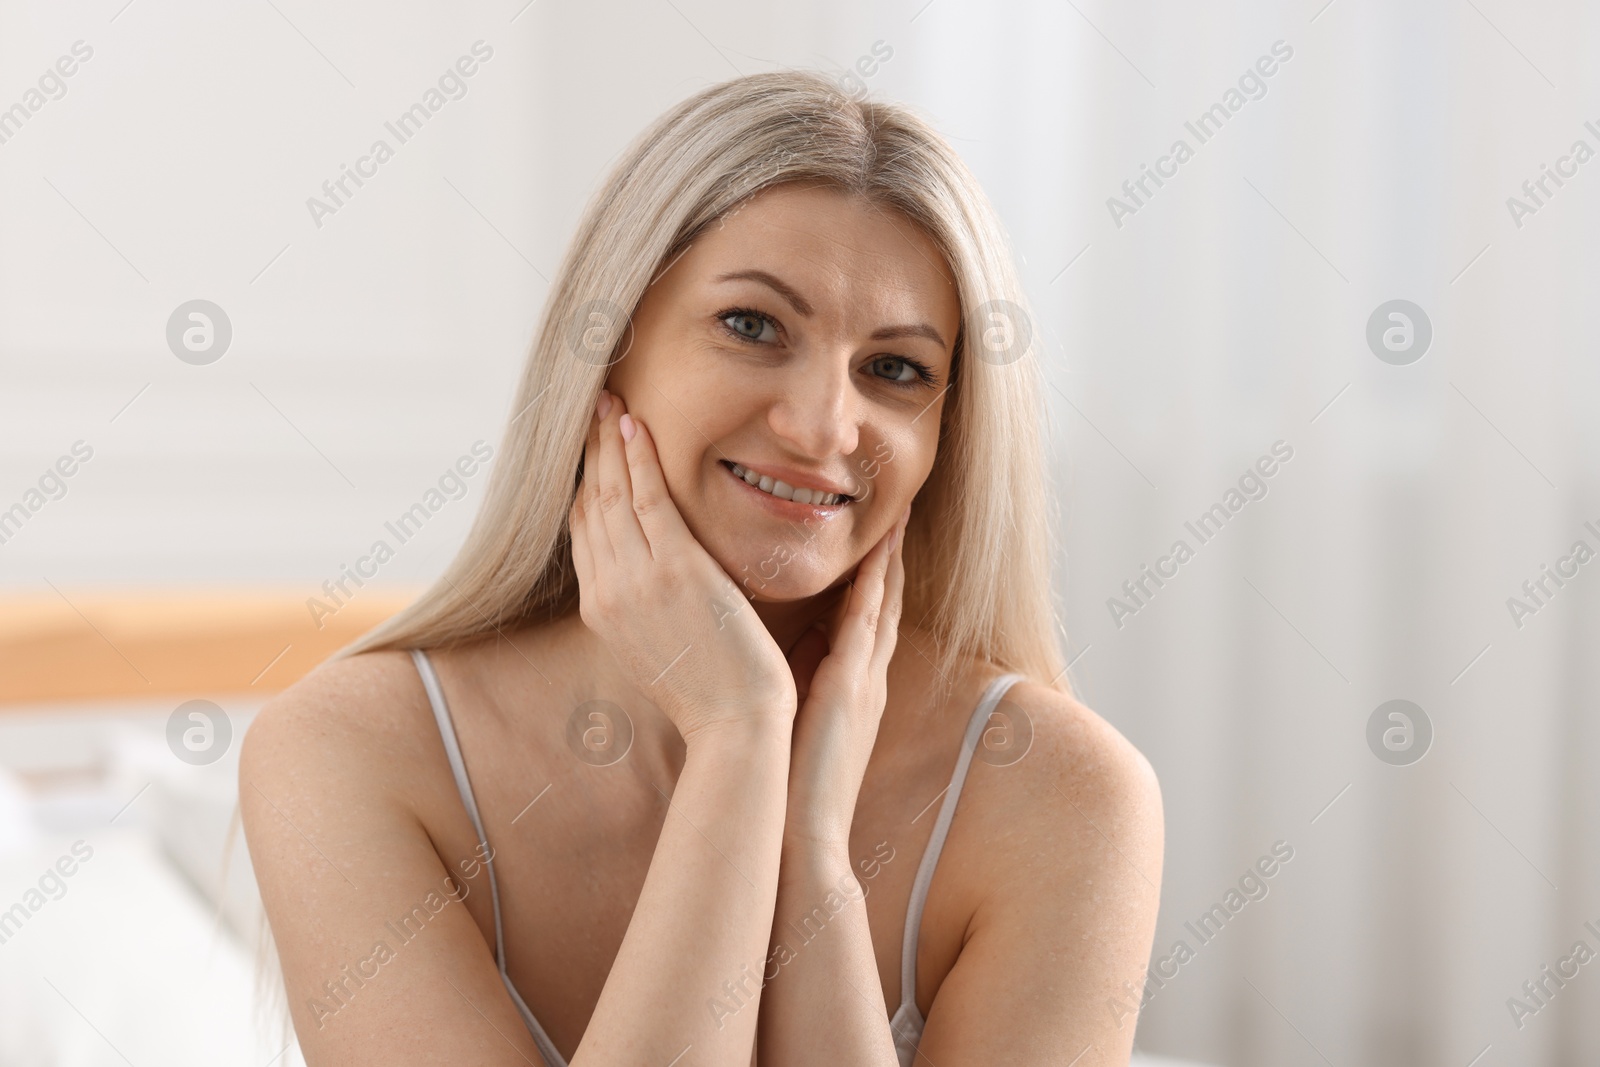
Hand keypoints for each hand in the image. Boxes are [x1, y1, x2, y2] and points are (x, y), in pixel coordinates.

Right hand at [569, 390, 798, 745]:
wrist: (733, 724)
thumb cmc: (711, 691)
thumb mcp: (659, 648)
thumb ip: (646, 608)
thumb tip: (651, 582)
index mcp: (601, 611)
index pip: (583, 532)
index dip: (584, 483)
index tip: (589, 449)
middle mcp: (606, 591)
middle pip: (589, 503)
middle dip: (589, 450)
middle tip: (589, 407)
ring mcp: (636, 579)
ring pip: (612, 492)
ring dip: (608, 440)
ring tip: (608, 400)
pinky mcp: (673, 569)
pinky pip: (648, 499)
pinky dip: (639, 456)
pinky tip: (636, 425)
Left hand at [781, 506, 908, 849]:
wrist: (803, 837)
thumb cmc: (793, 786)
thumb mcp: (799, 722)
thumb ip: (801, 683)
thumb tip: (792, 648)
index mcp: (853, 686)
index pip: (868, 619)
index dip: (876, 576)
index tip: (878, 536)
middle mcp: (868, 677)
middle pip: (885, 602)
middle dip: (893, 556)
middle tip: (900, 509)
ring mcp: (864, 679)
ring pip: (882, 604)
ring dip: (891, 559)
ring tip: (897, 516)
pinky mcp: (851, 686)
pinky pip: (867, 623)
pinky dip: (875, 585)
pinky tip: (879, 553)